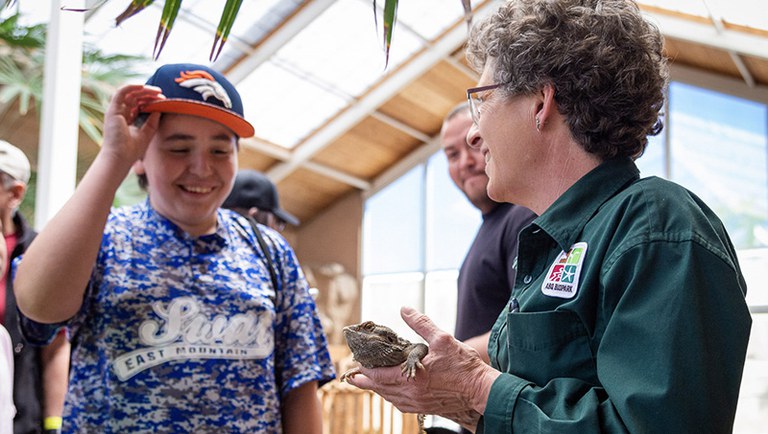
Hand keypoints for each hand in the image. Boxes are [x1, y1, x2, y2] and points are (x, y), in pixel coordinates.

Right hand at [101, 84, 164, 162]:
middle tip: (161, 94)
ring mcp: (116, 111)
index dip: (150, 100)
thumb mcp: (147, 133)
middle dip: (149, 94)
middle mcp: (121, 114)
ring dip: (143, 90)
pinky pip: (120, 92)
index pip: (138, 104)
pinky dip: (131, 87)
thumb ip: (153, 121)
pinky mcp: (112, 110)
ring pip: (129, 93)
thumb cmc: (132, 150)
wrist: (121, 157)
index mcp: (128, 119)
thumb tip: (160, 109)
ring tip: (156, 91)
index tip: (163, 101)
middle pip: (135, 98)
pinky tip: (143, 86)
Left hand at [346, 307, 500, 422]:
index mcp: (411, 379)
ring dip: (377, 388)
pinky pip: (400, 403)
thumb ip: (421, 324)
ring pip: (388, 397)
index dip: (363, 370)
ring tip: (367, 380)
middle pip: (378, 389)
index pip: (377, 376)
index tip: (354, 363)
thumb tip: (404, 310)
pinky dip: (391, 395)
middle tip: (352, 373)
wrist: (483, 393)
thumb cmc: (465, 368)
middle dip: (364, 380)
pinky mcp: (425, 408)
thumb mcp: (443, 339)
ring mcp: (417, 404)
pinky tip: (392, 389)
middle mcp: (410, 395)